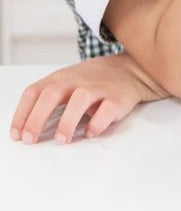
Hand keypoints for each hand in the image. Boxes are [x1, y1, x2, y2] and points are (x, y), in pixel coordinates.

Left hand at [9, 54, 168, 145]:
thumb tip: (24, 129)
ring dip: (67, 121)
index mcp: (62, 77)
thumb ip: (48, 98)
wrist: (132, 70)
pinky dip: (96, 124)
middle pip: (52, 94)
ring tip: (62, 139)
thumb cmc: (93, 81)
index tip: (17, 134)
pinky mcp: (117, 98)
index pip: (35, 92)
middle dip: (37, 118)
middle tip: (31, 140)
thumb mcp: (68, 81)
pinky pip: (106, 110)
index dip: (22, 114)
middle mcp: (78, 80)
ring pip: (80, 99)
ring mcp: (99, 88)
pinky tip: (90, 132)